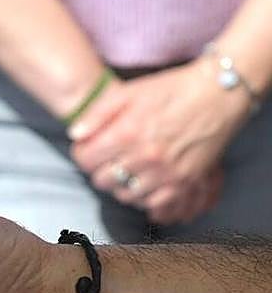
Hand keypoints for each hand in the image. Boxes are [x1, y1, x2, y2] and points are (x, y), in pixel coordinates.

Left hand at [69, 61, 246, 223]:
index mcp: (126, 133)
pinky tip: (144, 182)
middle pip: (102, 181)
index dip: (83, 154)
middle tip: (109, 159)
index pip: (85, 160)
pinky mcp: (185, 181)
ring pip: (125, 195)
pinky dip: (144, 196)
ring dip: (121, 184)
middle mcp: (145, 156)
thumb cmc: (170, 89)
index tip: (89, 149)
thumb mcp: (127, 92)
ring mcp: (166, 171)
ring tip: (127, 169)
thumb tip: (74, 135)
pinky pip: (153, 203)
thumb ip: (96, 114)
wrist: (217, 94)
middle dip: (100, 170)